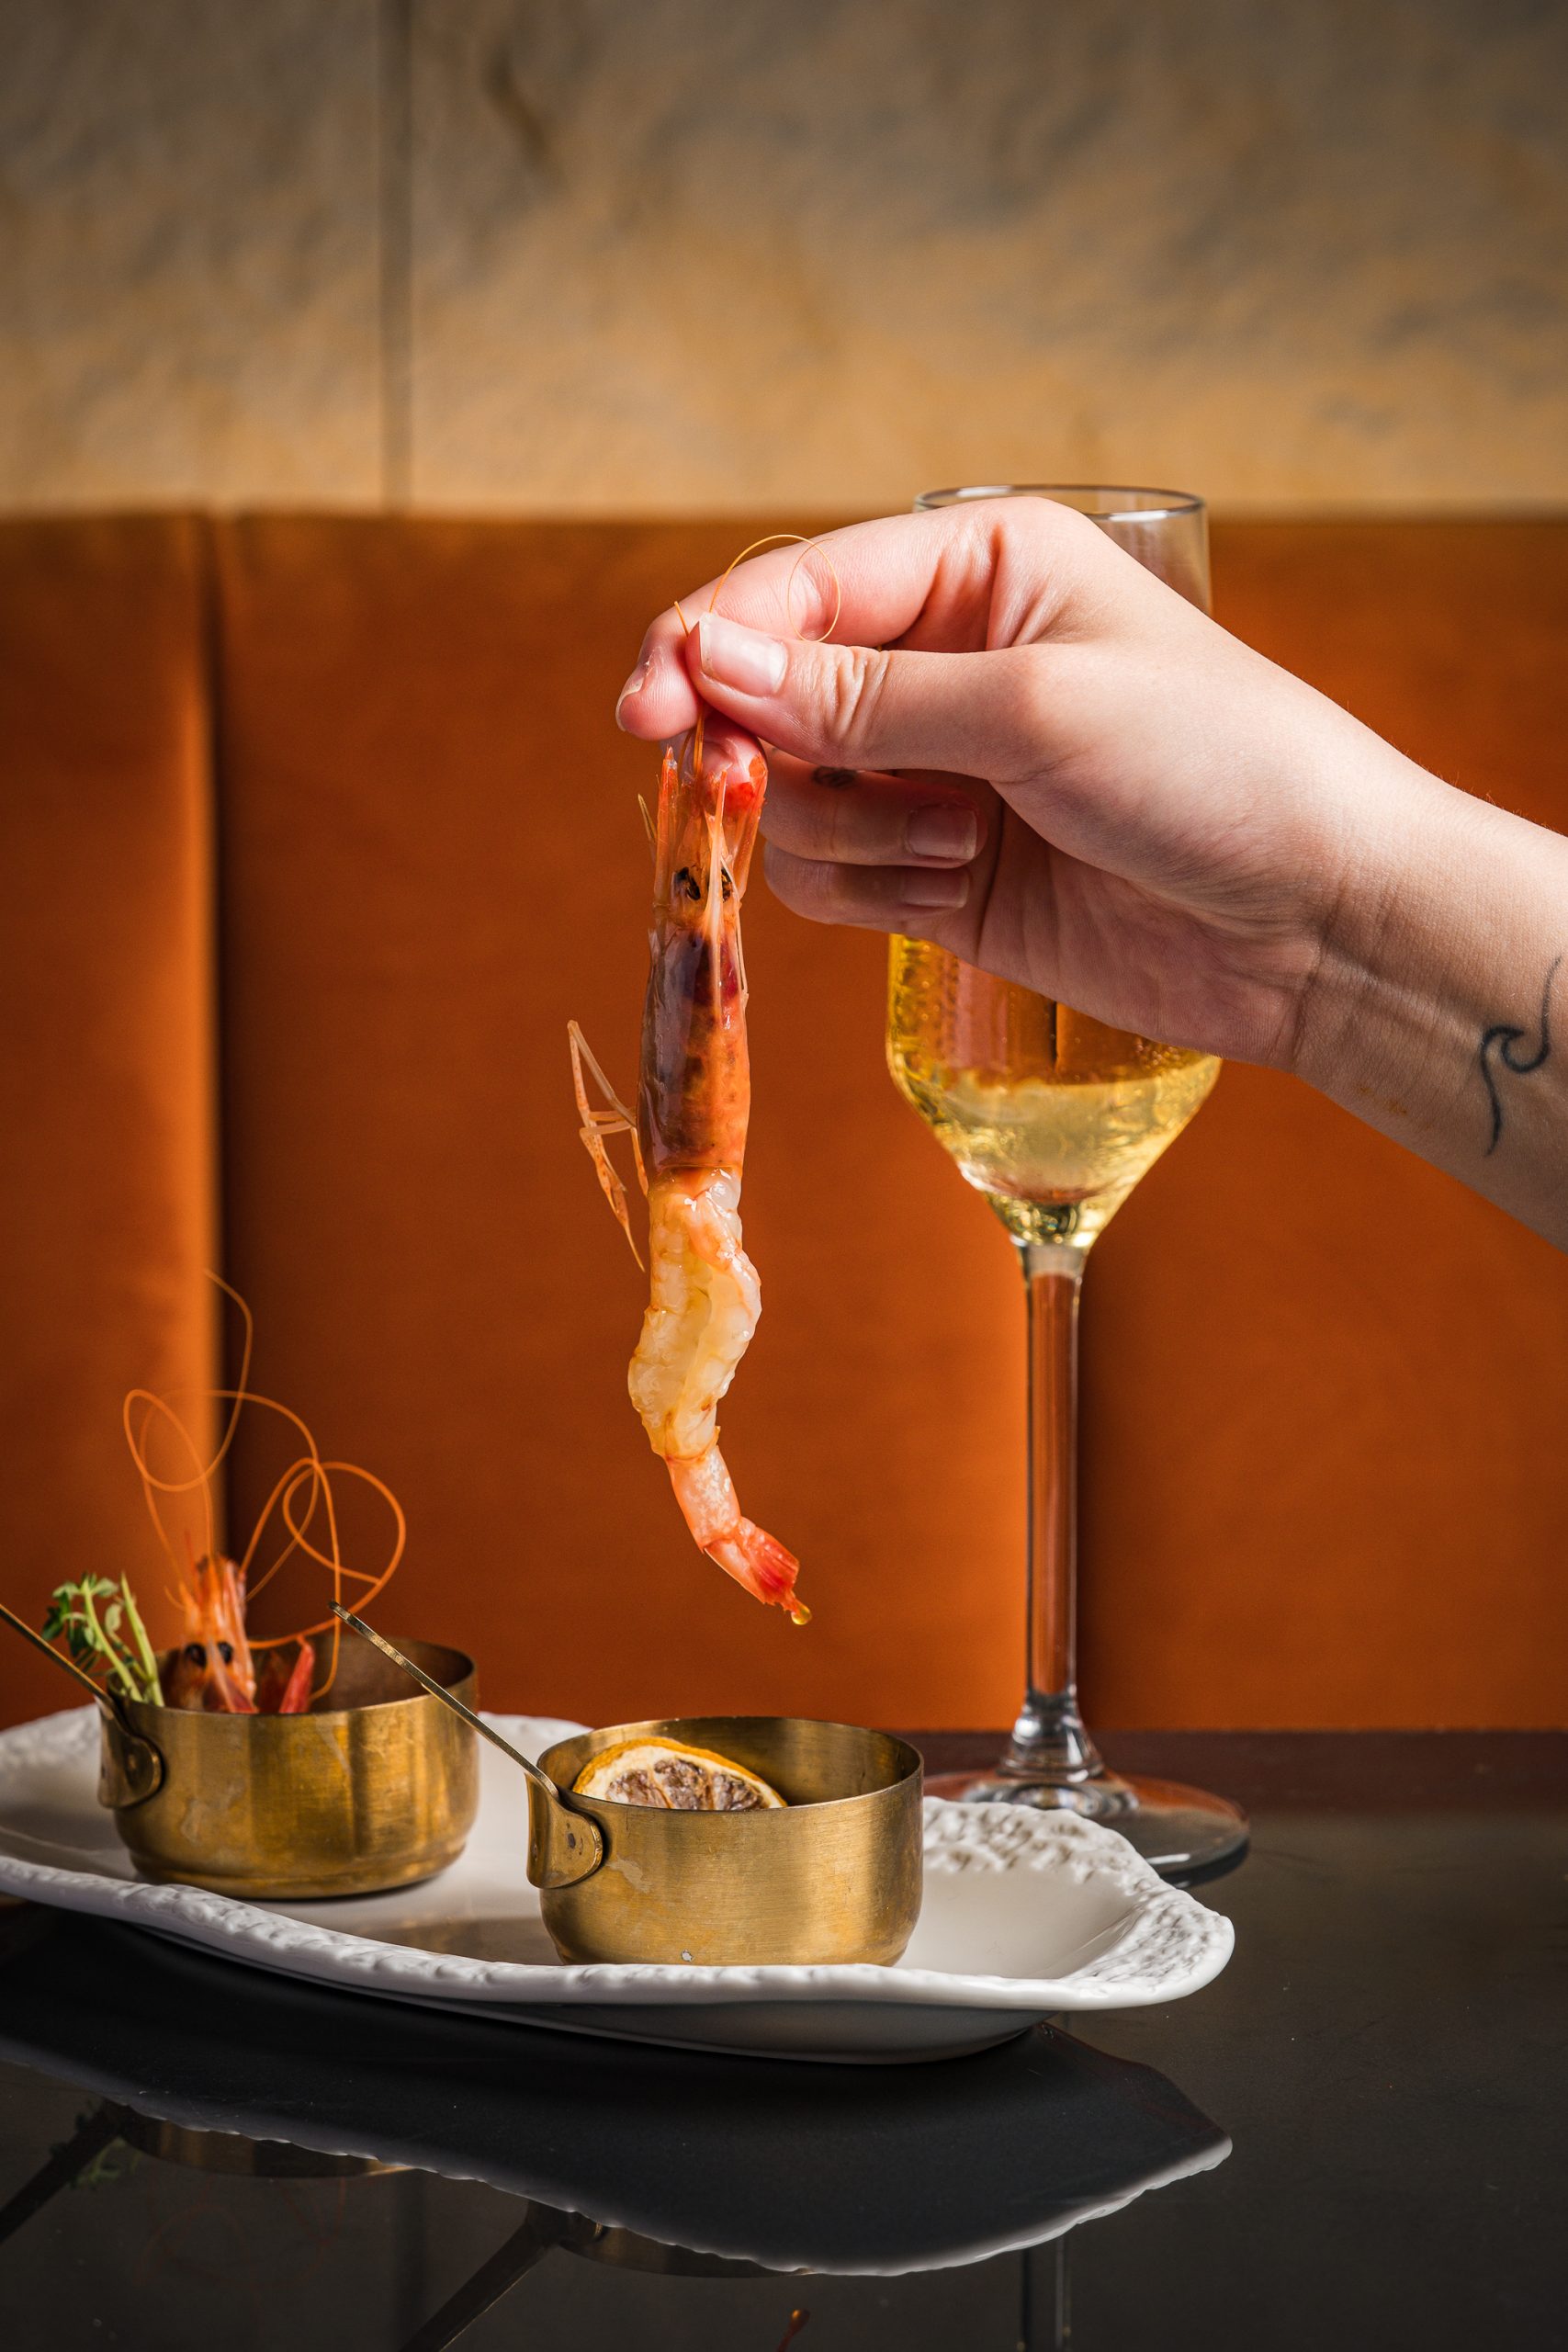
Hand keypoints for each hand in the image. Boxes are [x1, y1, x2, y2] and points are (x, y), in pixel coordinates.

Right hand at [614, 501, 1438, 1071]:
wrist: (1319, 926)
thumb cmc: (1218, 769)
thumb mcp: (1037, 711)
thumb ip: (865, 698)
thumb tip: (709, 661)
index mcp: (980, 570)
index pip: (796, 590)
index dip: (707, 647)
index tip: (647, 714)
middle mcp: (948, 663)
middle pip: (771, 694)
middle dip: (762, 751)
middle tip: (755, 795)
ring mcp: (941, 774)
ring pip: (794, 799)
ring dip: (846, 834)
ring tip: (953, 849)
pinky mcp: (941, 875)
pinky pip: (833, 878)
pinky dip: (868, 892)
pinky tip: (949, 896)